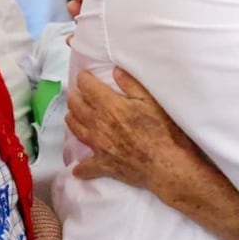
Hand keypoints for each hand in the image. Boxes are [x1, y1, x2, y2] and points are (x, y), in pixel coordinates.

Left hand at [66, 68, 212, 195]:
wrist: (166, 163)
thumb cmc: (163, 130)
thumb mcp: (152, 101)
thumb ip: (132, 84)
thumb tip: (115, 71)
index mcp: (110, 105)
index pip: (88, 87)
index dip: (84, 78)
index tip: (84, 75)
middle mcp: (98, 124)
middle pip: (76, 107)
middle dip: (74, 97)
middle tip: (78, 93)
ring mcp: (98, 146)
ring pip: (76, 130)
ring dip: (72, 120)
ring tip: (72, 115)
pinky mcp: (103, 165)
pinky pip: (86, 167)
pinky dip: (81, 168)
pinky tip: (78, 168)